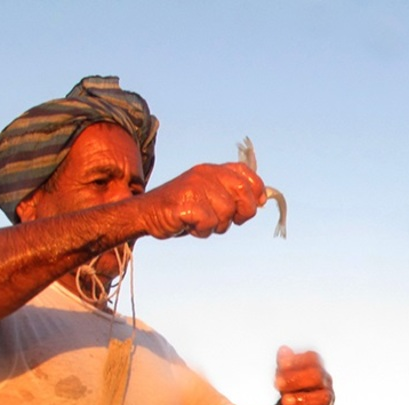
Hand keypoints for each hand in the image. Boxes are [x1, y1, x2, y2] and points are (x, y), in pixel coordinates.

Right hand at [138, 162, 267, 239]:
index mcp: (212, 170)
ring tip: (201, 223)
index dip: (257, 189)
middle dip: (244, 212)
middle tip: (233, 221)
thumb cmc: (183, 209)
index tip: (258, 203)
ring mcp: (195, 187)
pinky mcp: (185, 203)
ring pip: (227, 213)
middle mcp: (205, 174)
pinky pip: (209, 222)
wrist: (147, 214)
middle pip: (243, 193)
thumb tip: (261, 201)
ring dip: (217, 226)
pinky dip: (202, 230)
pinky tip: (190, 227)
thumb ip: (231, 195)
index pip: (244, 172)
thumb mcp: (209, 196)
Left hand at [274, 346, 334, 404]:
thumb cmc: (290, 386)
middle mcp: (325, 380)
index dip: (297, 361)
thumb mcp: (283, 372)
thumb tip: (284, 350)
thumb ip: (284, 362)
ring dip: (302, 400)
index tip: (281, 366)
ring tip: (285, 401)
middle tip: (277, 384)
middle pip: (317, 376)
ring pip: (322, 397)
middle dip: (296, 380)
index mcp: (316, 366)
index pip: (313, 358)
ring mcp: (328, 398)